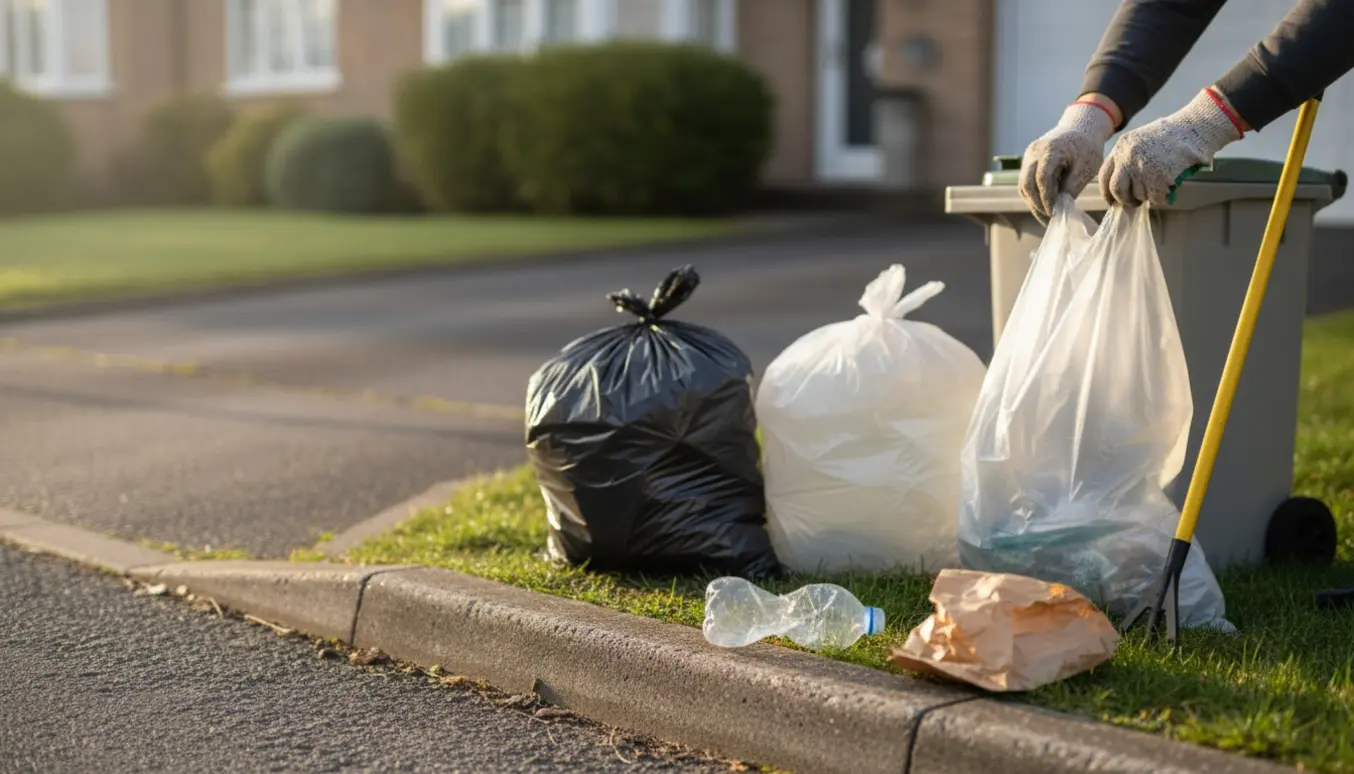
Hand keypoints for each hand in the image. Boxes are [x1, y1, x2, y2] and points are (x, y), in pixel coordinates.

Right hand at [1019, 101, 1116, 221]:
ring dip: (1033, 203)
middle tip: (1049, 219)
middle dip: (1037, 204)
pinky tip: (1044, 206)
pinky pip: (1025, 183)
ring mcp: (1028, 157)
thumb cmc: (1087, 148)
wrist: (1080, 129)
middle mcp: (1034, 152)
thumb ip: (1072, 187)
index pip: (1042, 179)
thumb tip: (1060, 207)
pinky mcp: (1027, 162)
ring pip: (1023, 186)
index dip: (1047, 199)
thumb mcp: (1086, 167)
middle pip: (1027, 184)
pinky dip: (1033, 196)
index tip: (1055, 213)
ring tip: (1046, 216)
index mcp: (1051, 150)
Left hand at [1099, 88, 1243, 207]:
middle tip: (1135, 202)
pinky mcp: (1158, 175)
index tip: (1111, 201)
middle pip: (1117, 190)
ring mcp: (1142, 166)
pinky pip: (1155, 198)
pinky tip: (1168, 186)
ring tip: (1160, 184)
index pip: (1104, 175)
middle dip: (1125, 200)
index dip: (1106, 191)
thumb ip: (1128, 159)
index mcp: (1122, 146)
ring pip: (1138, 195)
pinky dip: (1162, 197)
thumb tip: (1121, 190)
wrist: (1196, 126)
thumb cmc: (1173, 136)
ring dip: (1149, 195)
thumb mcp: (1142, 141)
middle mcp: (1128, 156)